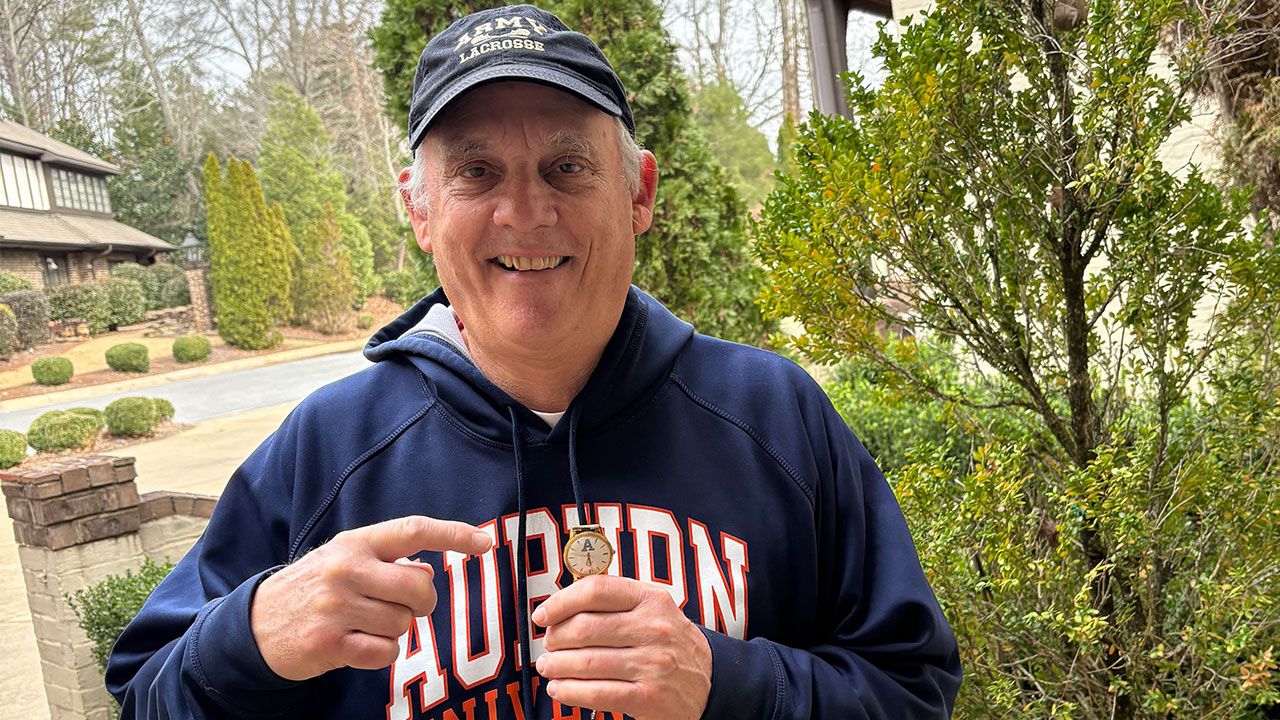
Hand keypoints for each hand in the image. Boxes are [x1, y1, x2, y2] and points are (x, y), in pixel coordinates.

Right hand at [249, 515, 491, 680]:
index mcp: (355, 543)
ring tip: (365, 624)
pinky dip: (381, 653)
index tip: (486, 542)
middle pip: (419, 588)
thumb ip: (387, 561)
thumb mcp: (344, 560)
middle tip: (403, 606)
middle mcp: (345, 570)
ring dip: (395, 629)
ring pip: (403, 624)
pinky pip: (385, 653)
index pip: (413, 530)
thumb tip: (428, 574)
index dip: (454, 535)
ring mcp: (336, 608)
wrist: (255, 624)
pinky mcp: (329, 644)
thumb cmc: (313, 588)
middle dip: (422, 603)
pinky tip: (357, 644)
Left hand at [531, 575, 711, 719]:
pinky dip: (569, 691)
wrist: (713, 682)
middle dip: (555, 638)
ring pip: (586, 662)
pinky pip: (596, 693)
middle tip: (548, 645)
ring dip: (556, 666)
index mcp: (651, 599)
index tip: (544, 615)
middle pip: (585, 627)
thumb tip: (563, 607)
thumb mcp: (655, 610)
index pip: (596, 590)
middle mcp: (653, 628)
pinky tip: (559, 688)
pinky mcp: (648, 697)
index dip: (560, 602)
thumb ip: (616, 603)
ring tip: (548, 666)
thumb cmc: (673, 644)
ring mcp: (652, 664)